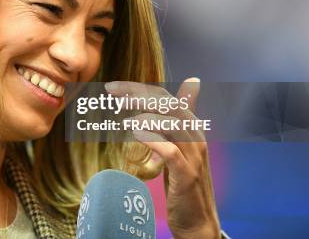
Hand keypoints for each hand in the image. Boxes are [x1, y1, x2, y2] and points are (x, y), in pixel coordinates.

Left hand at [105, 78, 220, 238]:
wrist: (198, 221)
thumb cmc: (182, 183)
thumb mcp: (177, 149)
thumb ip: (171, 124)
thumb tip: (178, 94)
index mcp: (192, 128)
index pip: (166, 98)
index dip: (140, 89)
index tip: (113, 87)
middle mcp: (196, 137)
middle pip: (168, 105)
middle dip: (138, 94)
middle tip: (111, 91)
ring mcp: (194, 156)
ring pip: (171, 123)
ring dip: (143, 114)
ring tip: (121, 113)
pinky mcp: (187, 175)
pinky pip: (170, 151)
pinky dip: (152, 138)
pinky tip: (135, 132)